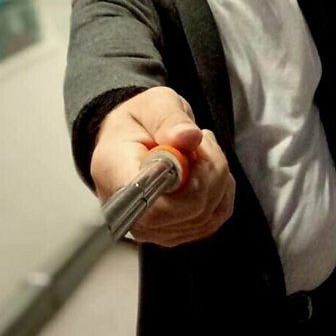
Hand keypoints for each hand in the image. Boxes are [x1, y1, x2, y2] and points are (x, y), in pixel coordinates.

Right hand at [91, 86, 235, 246]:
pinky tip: (205, 169)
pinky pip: (215, 216)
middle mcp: (129, 210)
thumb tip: (188, 138)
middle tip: (201, 139)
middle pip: (188, 209)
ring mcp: (153, 228)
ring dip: (217, 176)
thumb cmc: (140, 122)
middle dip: (208, 168)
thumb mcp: (154, 103)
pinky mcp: (175, 232)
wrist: (133, 140)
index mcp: (114, 172)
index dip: (184, 182)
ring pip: (206, 214)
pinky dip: (221, 189)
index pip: (151, 203)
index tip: (190, 149)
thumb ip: (169, 118)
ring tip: (199, 150)